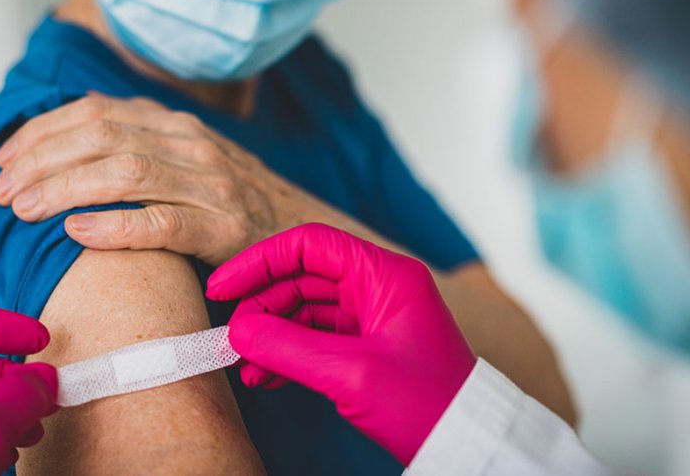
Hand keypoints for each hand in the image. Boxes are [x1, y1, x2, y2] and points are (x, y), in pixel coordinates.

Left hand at [0, 92, 316, 265]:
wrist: (301, 232)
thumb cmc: (228, 202)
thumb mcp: (184, 159)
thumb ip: (137, 142)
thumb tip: (69, 131)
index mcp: (175, 123)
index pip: (96, 111)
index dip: (42, 132)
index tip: (4, 158)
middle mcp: (192, 144)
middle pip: (102, 137)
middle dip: (41, 160)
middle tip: (0, 191)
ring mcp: (211, 185)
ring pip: (125, 173)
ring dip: (64, 189)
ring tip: (23, 209)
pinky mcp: (225, 229)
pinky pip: (162, 223)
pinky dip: (115, 225)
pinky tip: (77, 232)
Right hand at [206, 224, 475, 464]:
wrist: (466, 445)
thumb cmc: (427, 404)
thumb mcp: (351, 373)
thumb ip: (288, 348)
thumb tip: (238, 331)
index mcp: (384, 275)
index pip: (310, 245)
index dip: (260, 261)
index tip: (223, 286)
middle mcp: (378, 287)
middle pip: (302, 277)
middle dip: (261, 306)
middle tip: (231, 336)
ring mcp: (372, 317)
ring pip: (305, 310)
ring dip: (270, 335)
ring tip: (244, 364)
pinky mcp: (367, 346)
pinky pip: (316, 338)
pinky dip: (288, 354)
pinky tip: (265, 376)